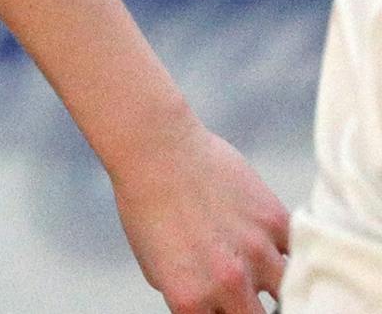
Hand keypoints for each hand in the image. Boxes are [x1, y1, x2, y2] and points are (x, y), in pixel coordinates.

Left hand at [108, 119, 288, 313]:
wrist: (156, 151)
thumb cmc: (146, 205)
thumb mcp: (155, 266)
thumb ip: (190, 294)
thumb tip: (214, 307)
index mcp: (190, 298)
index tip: (227, 308)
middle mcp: (227, 282)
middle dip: (252, 312)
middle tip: (249, 301)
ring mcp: (256, 253)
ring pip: (291, 293)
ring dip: (283, 290)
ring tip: (270, 279)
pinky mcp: (276, 222)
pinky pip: (302, 254)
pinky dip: (297, 257)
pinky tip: (285, 253)